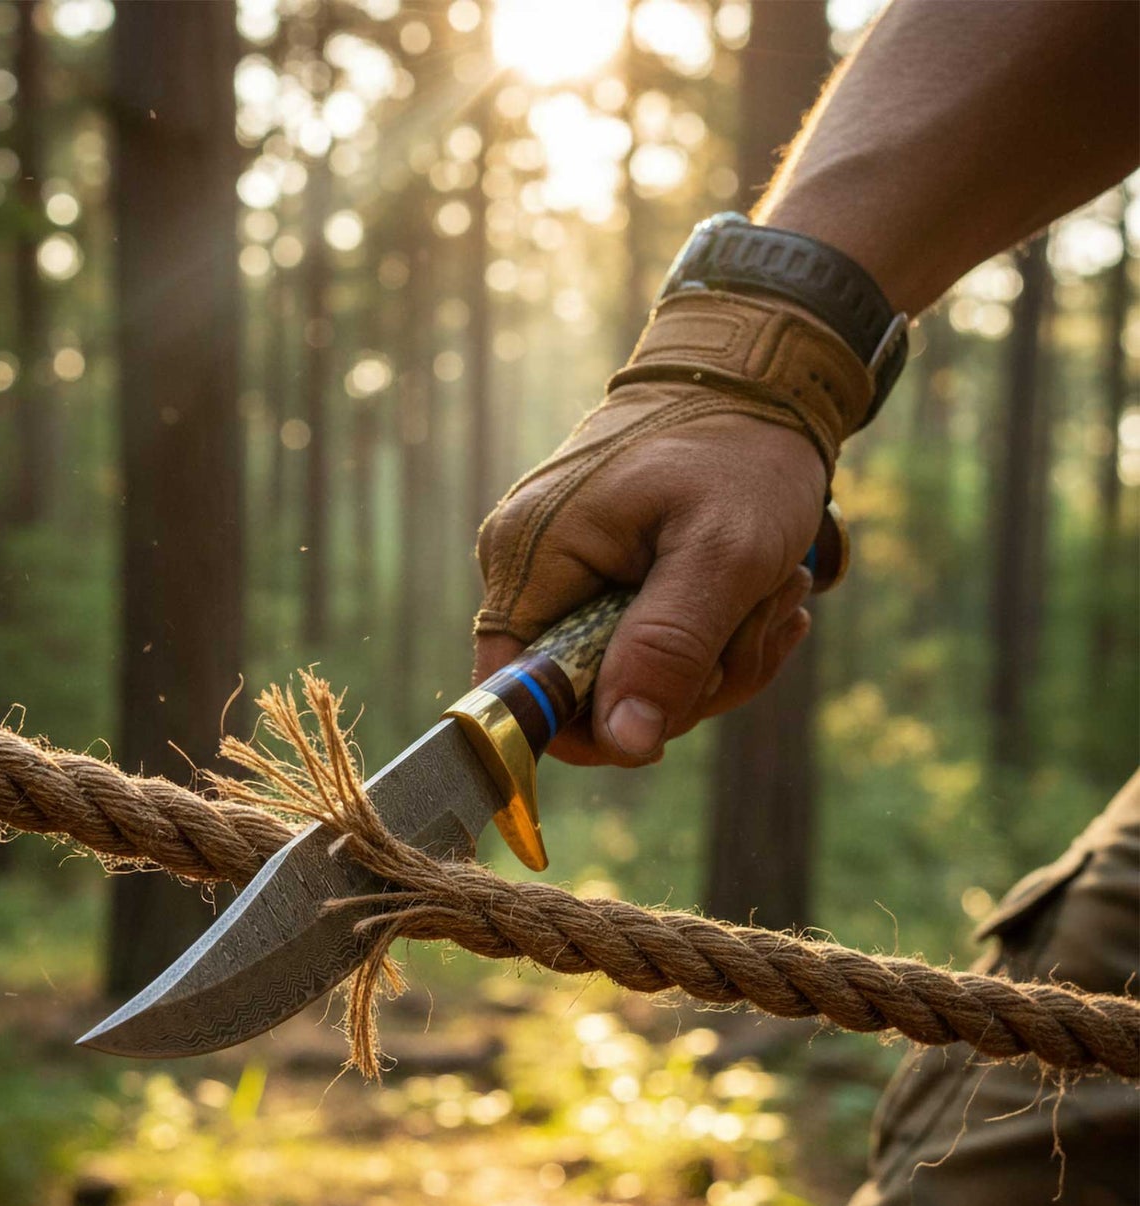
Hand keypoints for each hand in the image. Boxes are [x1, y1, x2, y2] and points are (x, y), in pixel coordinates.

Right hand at [474, 408, 826, 766]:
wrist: (758, 380)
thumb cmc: (741, 452)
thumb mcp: (722, 554)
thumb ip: (668, 648)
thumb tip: (623, 744)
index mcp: (531, 560)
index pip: (517, 696)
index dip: (591, 728)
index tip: (669, 714)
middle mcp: (530, 572)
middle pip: (586, 701)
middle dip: (684, 686)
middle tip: (754, 622)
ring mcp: (565, 577)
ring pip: (630, 685)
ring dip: (716, 662)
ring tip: (769, 594)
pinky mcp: (602, 580)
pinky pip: (651, 652)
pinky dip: (715, 643)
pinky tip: (760, 599)